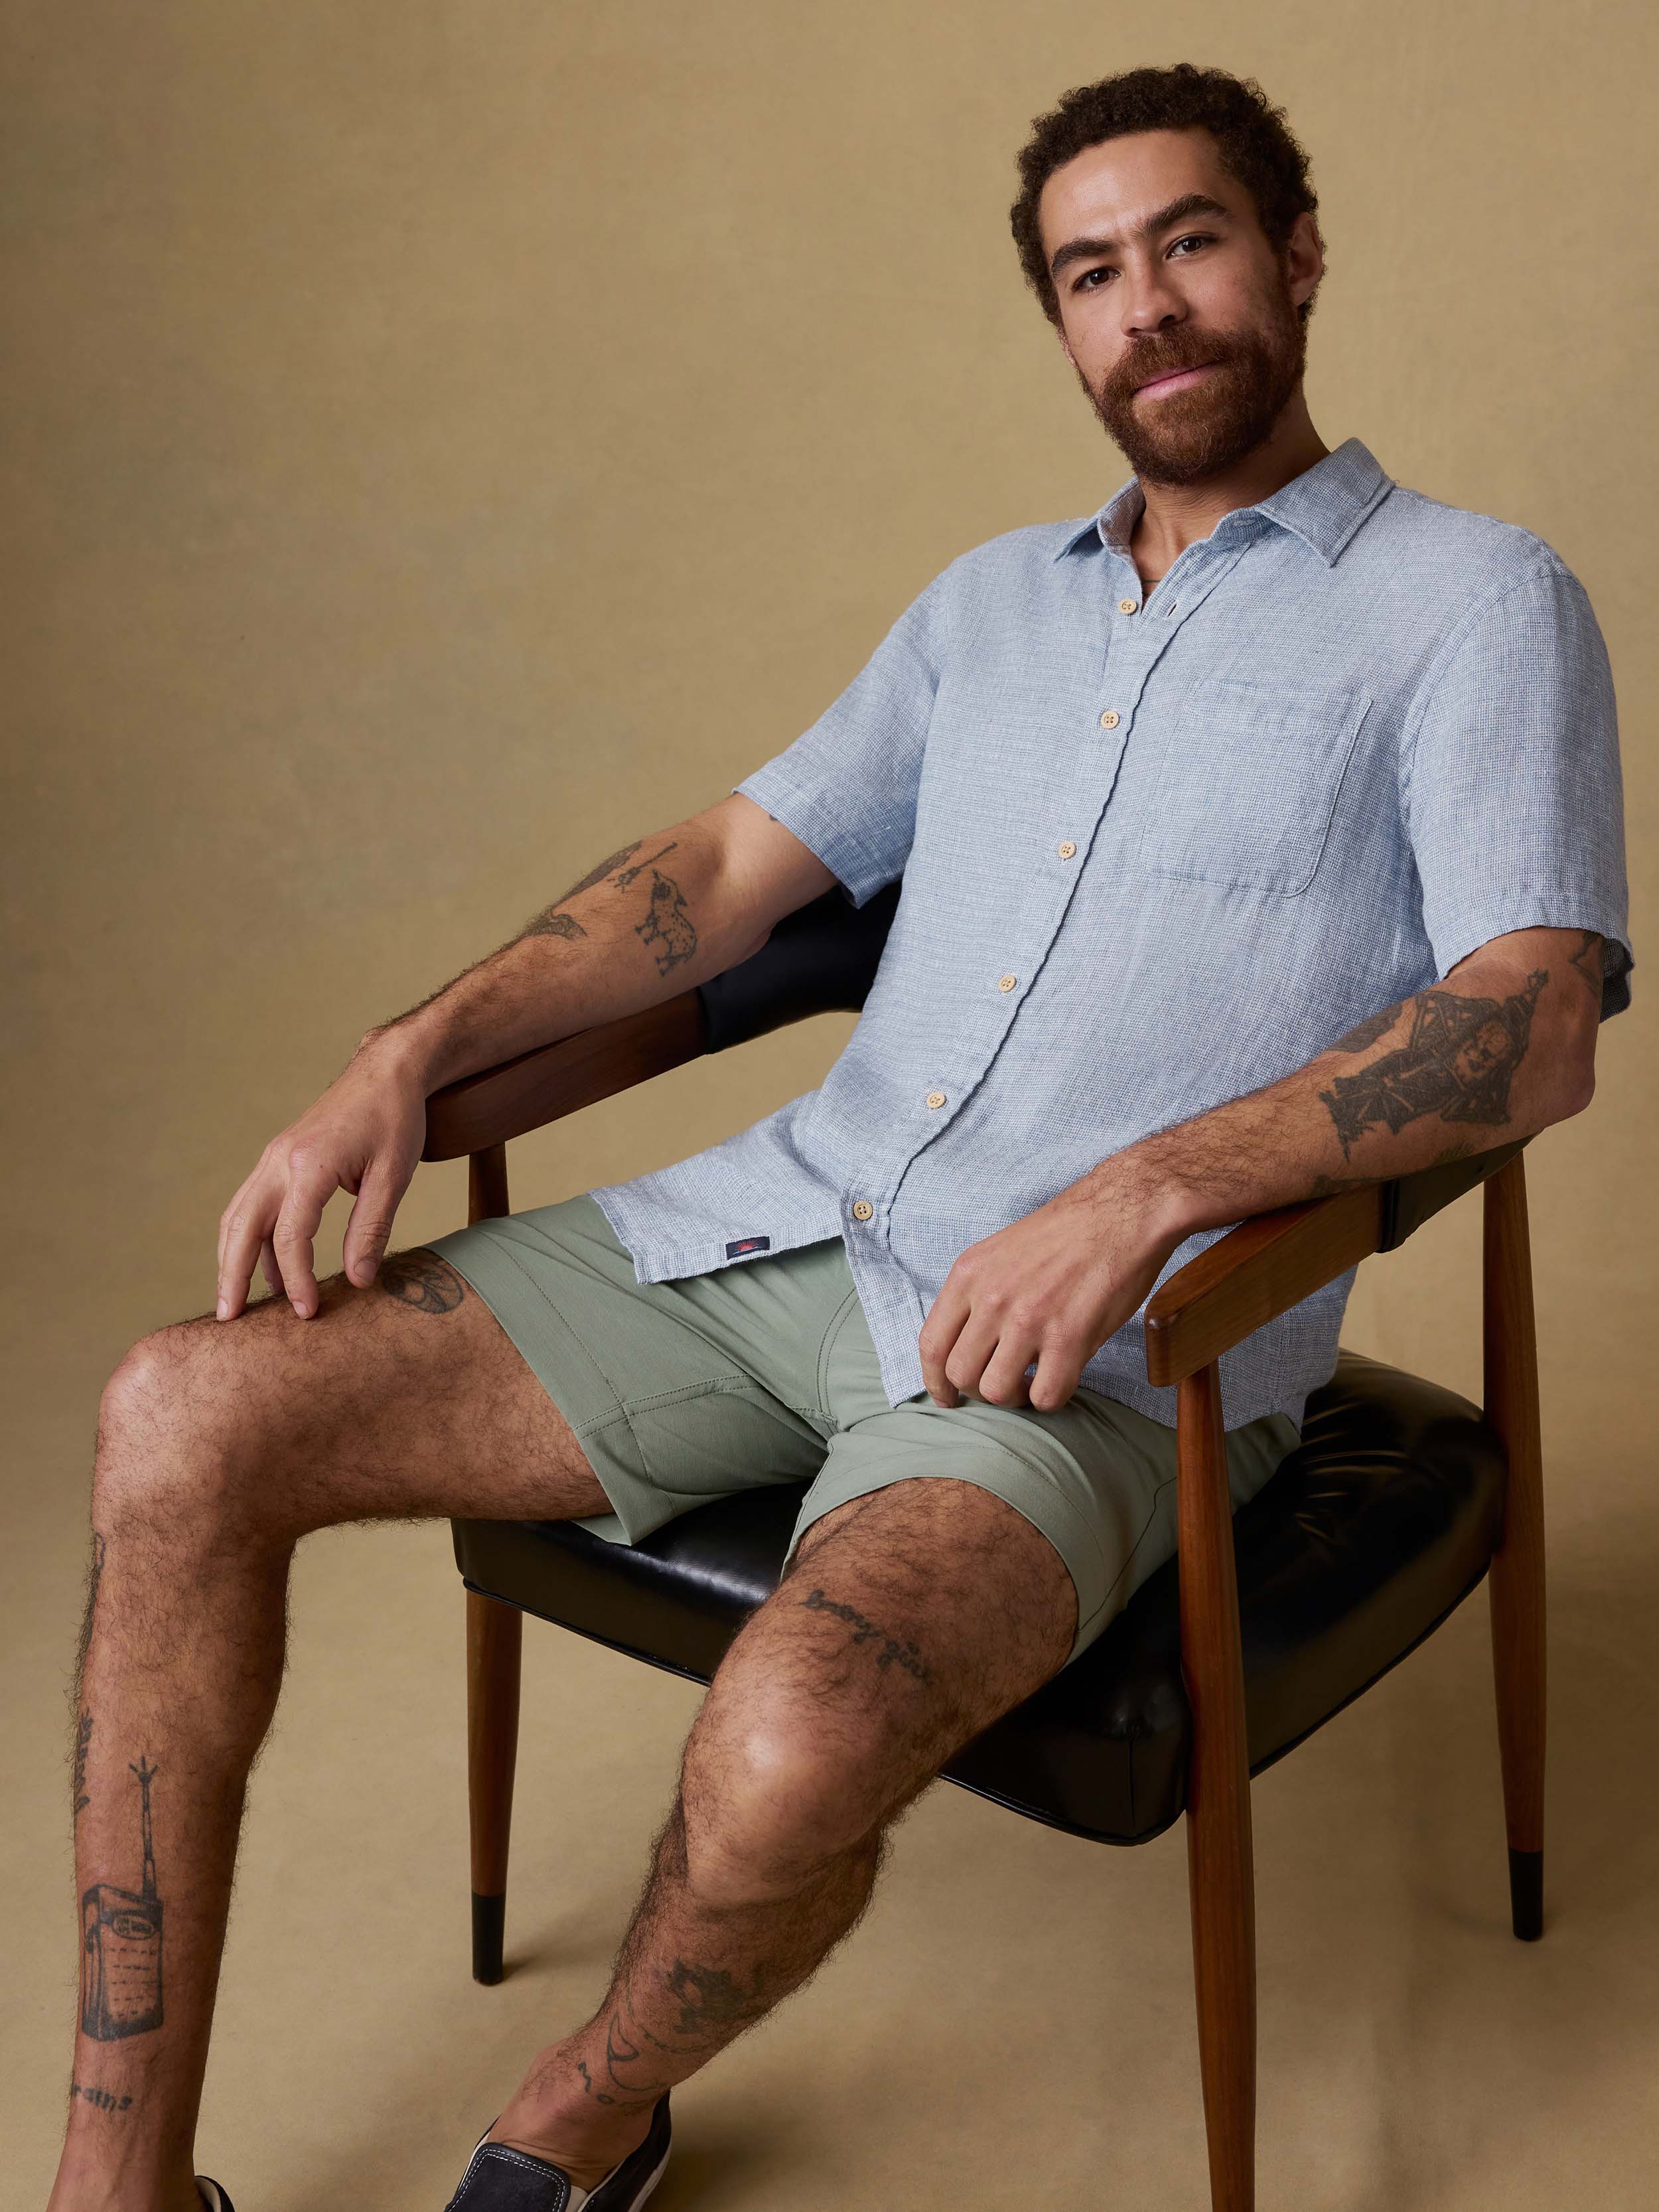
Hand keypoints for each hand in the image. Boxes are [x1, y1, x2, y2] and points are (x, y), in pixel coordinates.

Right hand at [216, 1032, 430, 1320]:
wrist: (385, 1071)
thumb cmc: (395, 1118)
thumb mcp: (394, 1175)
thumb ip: (371, 1229)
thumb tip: (357, 1281)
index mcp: (310, 1164)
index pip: (291, 1234)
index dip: (296, 1278)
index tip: (306, 1312)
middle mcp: (280, 1160)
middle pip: (242, 1226)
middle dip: (232, 1275)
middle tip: (230, 1320)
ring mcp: (274, 1158)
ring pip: (238, 1215)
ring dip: (234, 1259)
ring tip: (239, 1302)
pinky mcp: (278, 1160)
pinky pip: (253, 1205)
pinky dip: (251, 1238)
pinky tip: (269, 1269)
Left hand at [916, 1168, 1190, 1411]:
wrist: (1123, 1212)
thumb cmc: (1070, 1231)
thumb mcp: (1002, 1251)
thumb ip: (980, 1292)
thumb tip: (969, 1341)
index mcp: (969, 1273)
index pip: (932, 1343)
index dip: (935, 1381)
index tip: (947, 1396)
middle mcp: (991, 1298)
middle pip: (960, 1373)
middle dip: (978, 1391)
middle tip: (1004, 1385)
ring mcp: (1028, 1319)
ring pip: (996, 1391)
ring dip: (1014, 1397)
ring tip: (1032, 1382)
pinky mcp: (1069, 1338)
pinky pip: (1045, 1396)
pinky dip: (1050, 1399)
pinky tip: (1061, 1377)